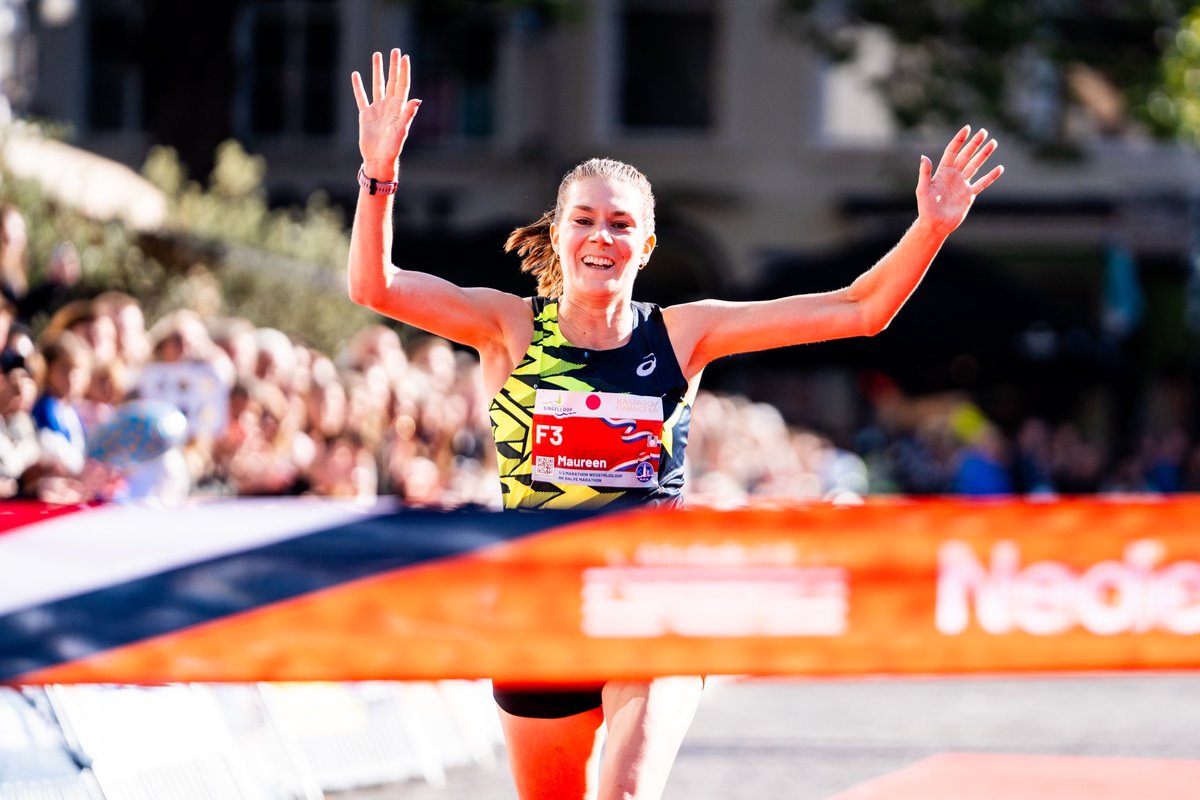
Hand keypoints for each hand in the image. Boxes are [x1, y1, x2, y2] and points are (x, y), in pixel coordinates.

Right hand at [351, 48, 421, 178]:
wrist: (378, 159)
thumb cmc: (392, 148)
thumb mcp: (401, 131)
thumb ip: (408, 115)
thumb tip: (417, 100)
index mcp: (398, 108)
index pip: (402, 85)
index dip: (403, 71)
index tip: (405, 57)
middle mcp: (389, 106)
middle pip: (391, 81)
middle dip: (393, 66)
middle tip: (394, 50)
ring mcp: (377, 109)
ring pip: (377, 85)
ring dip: (377, 70)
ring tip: (376, 55)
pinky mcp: (365, 115)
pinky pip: (361, 97)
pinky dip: (358, 86)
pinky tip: (356, 75)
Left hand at [916, 126, 1002, 237]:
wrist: (935, 225)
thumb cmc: (926, 208)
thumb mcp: (923, 189)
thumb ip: (925, 173)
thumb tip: (924, 157)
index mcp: (942, 172)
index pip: (952, 152)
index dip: (959, 140)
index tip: (967, 129)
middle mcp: (954, 176)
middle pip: (966, 156)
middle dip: (974, 144)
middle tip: (983, 132)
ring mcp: (963, 184)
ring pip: (975, 166)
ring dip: (984, 155)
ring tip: (993, 143)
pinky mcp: (969, 195)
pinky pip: (982, 183)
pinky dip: (991, 176)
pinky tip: (999, 168)